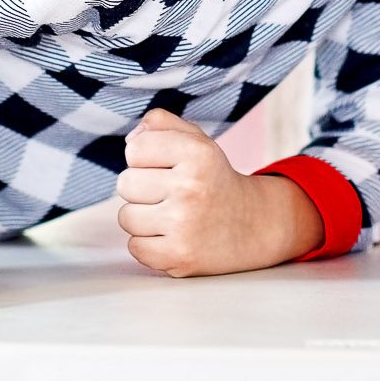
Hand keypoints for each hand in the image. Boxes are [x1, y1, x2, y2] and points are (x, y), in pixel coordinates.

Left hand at [117, 110, 319, 274]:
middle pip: (125, 183)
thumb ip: (161, 123)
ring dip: (144, 218)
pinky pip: (134, 247)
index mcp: (197, 153)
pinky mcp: (179, 256)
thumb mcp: (197, 141)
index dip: (146, 158)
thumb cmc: (213, 180)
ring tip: (172, 216)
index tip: (168, 167)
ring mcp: (184, 225)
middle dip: (142, 188)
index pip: (134, 149)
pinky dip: (149, 244)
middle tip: (171, 193)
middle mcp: (191, 187)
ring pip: (126, 217)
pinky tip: (172, 237)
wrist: (254, 226)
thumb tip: (130, 139)